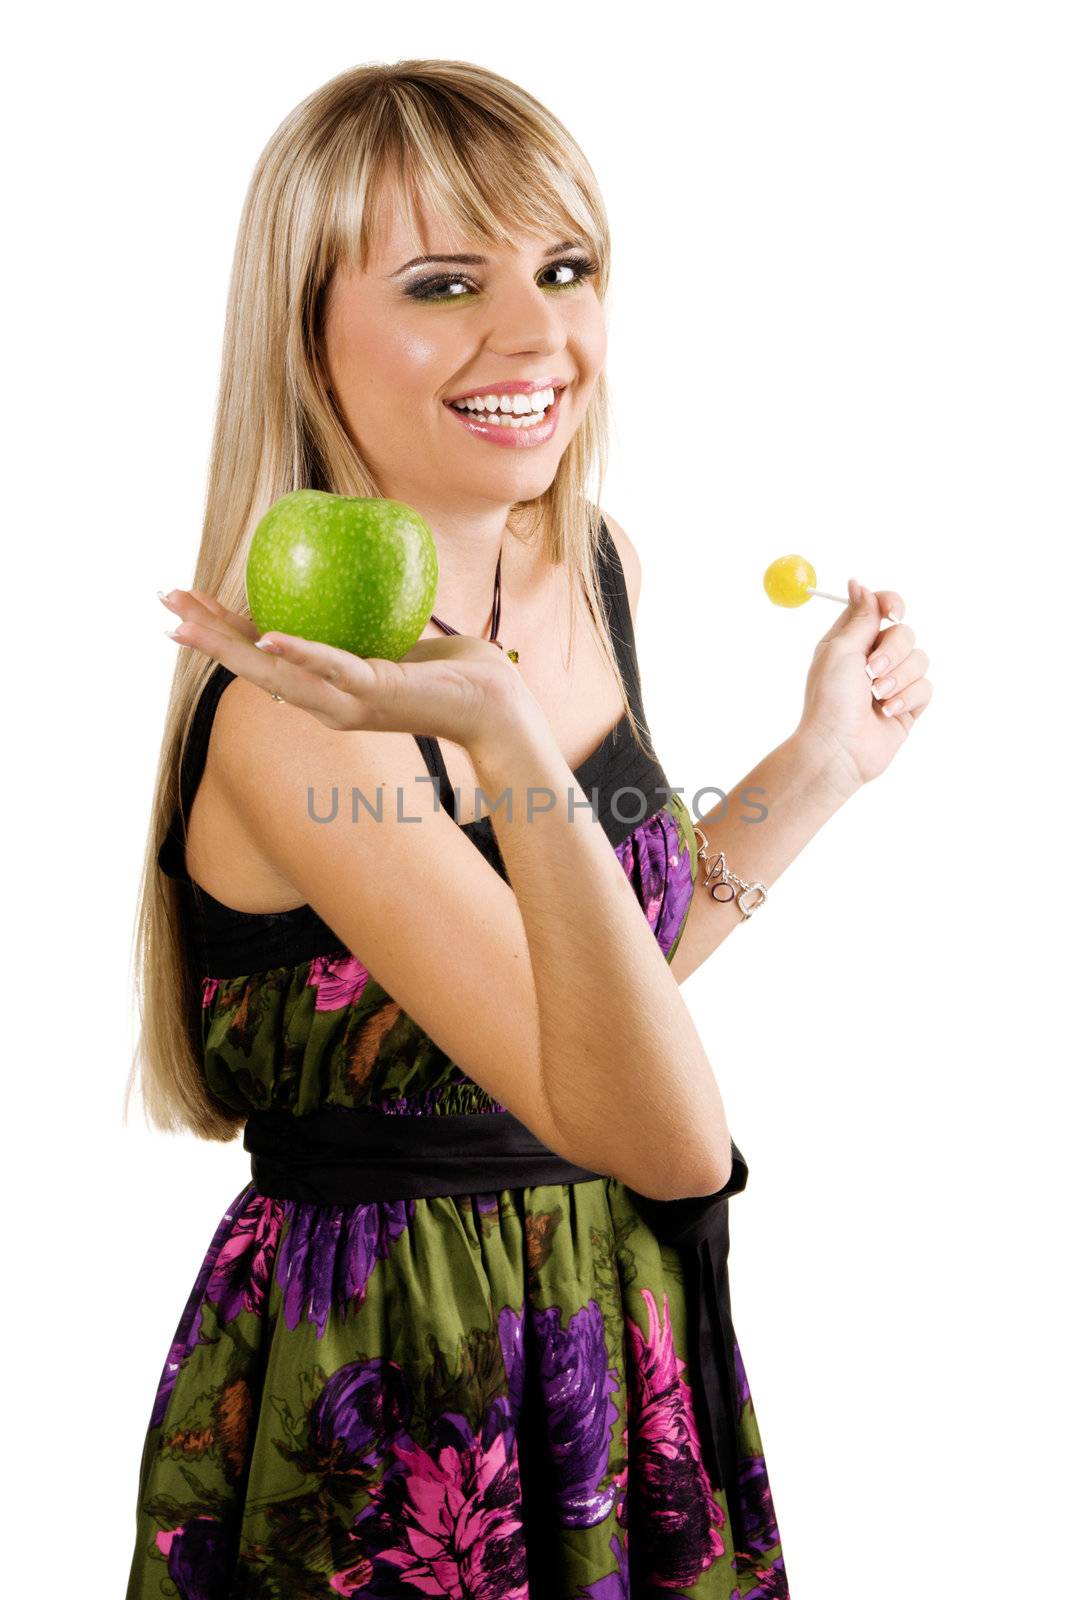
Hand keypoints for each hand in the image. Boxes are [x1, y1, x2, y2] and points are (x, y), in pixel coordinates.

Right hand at [158, 587, 529, 754]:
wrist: (494, 704)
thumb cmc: (453, 671)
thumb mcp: (397, 639)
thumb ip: (366, 623)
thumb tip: (347, 576)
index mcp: (326, 690)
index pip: (262, 657)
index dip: (220, 633)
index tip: (185, 605)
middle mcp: (326, 703)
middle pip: (252, 667)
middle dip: (204, 636)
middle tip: (163, 605)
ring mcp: (347, 703)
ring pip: (275, 670)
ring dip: (228, 643)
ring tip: (189, 619)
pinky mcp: (374, 693)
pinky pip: (329, 666)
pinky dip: (297, 650)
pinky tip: (266, 633)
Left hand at [793, 579, 933, 788]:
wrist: (838, 749)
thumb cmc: (830, 700)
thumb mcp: (841, 650)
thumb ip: (860, 617)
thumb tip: (859, 584)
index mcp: (850, 640)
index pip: (880, 608)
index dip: (891, 604)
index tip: (894, 611)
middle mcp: (872, 658)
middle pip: (905, 632)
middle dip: (892, 651)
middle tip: (870, 672)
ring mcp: (893, 681)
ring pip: (920, 658)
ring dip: (898, 677)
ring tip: (876, 697)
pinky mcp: (908, 705)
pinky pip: (926, 686)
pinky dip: (907, 697)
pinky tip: (886, 712)